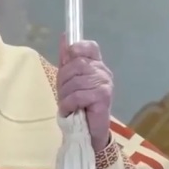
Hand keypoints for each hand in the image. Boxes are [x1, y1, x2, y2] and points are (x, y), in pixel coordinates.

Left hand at [56, 36, 112, 151]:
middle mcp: (103, 72)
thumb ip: (67, 60)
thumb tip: (64, 36)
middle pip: (76, 64)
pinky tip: (70, 110)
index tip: (69, 55)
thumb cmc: (79, 104)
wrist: (89, 131)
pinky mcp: (103, 97)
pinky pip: (78, 95)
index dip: (78, 48)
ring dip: (65, 95)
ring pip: (75, 81)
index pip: (91, 47)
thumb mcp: (69, 80)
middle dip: (63, 80)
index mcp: (96, 65)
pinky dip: (69, 104)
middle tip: (63, 94)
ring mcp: (105, 84)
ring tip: (67, 104)